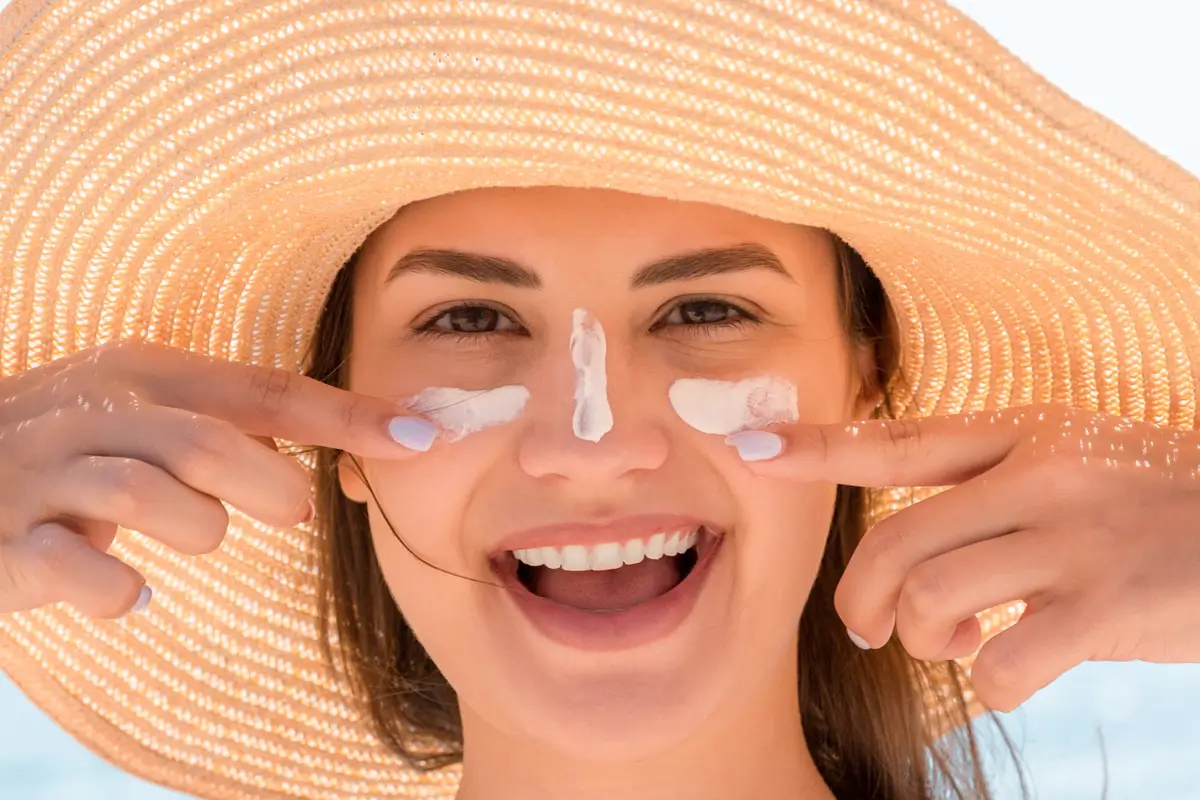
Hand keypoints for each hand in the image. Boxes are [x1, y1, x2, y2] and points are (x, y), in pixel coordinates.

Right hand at [0, 339, 433, 618]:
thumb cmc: (77, 444)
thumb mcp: (152, 412)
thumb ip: (234, 426)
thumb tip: (336, 448)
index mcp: (148, 372)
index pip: (267, 391)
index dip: (348, 416)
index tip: (423, 438)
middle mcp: (99, 410)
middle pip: (208, 442)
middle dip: (266, 483)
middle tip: (289, 506)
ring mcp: (47, 471)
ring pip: (147, 496)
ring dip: (197, 527)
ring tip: (199, 534)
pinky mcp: (9, 537)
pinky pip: (79, 569)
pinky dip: (119, 590)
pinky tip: (133, 592)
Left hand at [730, 404, 1199, 711]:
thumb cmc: (1158, 499)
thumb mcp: (1073, 458)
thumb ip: (988, 486)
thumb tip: (906, 565)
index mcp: (1025, 432)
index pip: (899, 440)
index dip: (815, 446)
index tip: (747, 449)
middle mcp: (1041, 473)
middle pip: (893, 540)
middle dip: (860, 597)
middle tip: (870, 626)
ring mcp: (1074, 537)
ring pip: (932, 598)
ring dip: (928, 639)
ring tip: (962, 639)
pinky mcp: (1108, 603)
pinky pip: (1001, 660)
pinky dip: (989, 680)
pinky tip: (1012, 667)